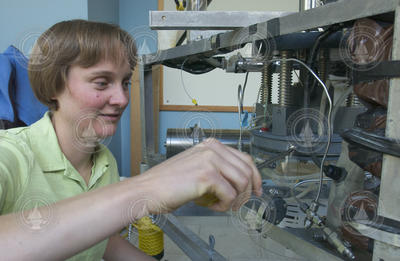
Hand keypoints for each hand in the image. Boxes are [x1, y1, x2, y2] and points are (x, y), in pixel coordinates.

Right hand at [137, 138, 261, 213]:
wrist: (148, 190)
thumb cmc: (168, 183)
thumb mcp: (197, 168)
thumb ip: (218, 170)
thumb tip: (239, 184)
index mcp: (210, 145)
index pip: (244, 158)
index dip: (255, 177)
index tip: (256, 189)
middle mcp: (212, 149)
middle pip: (247, 170)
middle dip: (248, 191)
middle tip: (240, 203)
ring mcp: (209, 160)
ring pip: (242, 182)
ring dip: (236, 199)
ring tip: (222, 205)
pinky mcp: (206, 175)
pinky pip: (229, 194)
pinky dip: (224, 205)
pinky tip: (212, 206)